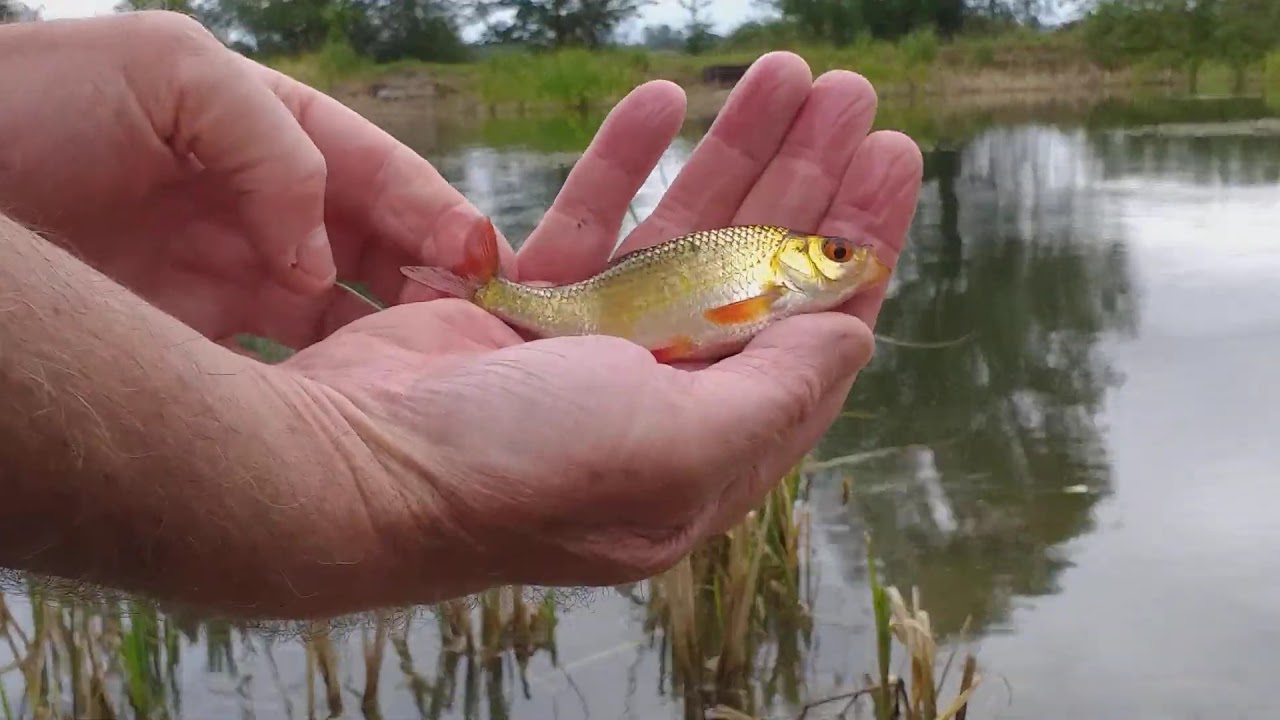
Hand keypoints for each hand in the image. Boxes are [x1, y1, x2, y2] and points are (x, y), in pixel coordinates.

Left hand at [0, 11, 511, 348]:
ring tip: (427, 373)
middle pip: (378, 250)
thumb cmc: (34, 103)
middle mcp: (265, 206)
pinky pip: (280, 368)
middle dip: (433, 283)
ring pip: (341, 315)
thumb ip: (274, 146)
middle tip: (473, 329)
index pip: (381, 176)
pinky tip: (355, 406)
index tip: (481, 265)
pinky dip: (325, 384)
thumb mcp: (172, 72)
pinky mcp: (191, 343)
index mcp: (275, 132)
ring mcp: (231, 276)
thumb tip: (319, 259)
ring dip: (389, 341)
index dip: (437, 216)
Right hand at [279, 53, 923, 598]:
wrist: (355, 468)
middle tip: (848, 93)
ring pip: (684, 231)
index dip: (856, 243)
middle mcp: (660, 398)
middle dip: (807, 178)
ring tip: (783, 72)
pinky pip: (591, 218)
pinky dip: (625, 160)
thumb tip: (857, 333)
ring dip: (735, 150)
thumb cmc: (523, 473)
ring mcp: (592, 349)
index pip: (810, 332)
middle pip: (756, 269)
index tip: (889, 160)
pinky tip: (662, 100)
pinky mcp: (527, 307)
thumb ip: (777, 394)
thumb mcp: (677, 447)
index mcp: (710, 445)